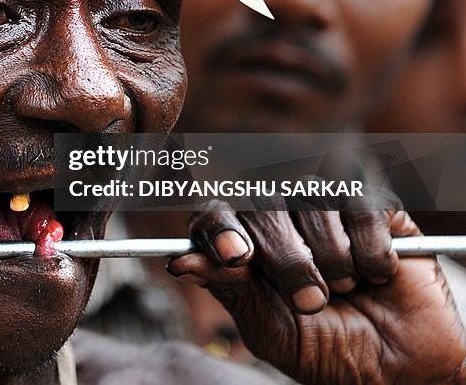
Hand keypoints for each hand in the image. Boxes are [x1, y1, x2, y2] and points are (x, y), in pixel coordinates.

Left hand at [171, 202, 465, 384]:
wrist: (395, 369)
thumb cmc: (325, 348)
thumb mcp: (269, 328)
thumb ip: (229, 288)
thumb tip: (179, 260)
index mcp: (244, 242)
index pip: (215, 215)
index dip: (221, 229)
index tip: (236, 256)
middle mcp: (280, 216)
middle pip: (263, 208)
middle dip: (287, 263)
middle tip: (310, 301)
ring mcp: (326, 206)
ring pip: (314, 206)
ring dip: (333, 262)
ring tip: (345, 290)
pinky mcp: (374, 206)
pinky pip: (362, 208)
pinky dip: (370, 253)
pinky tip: (375, 275)